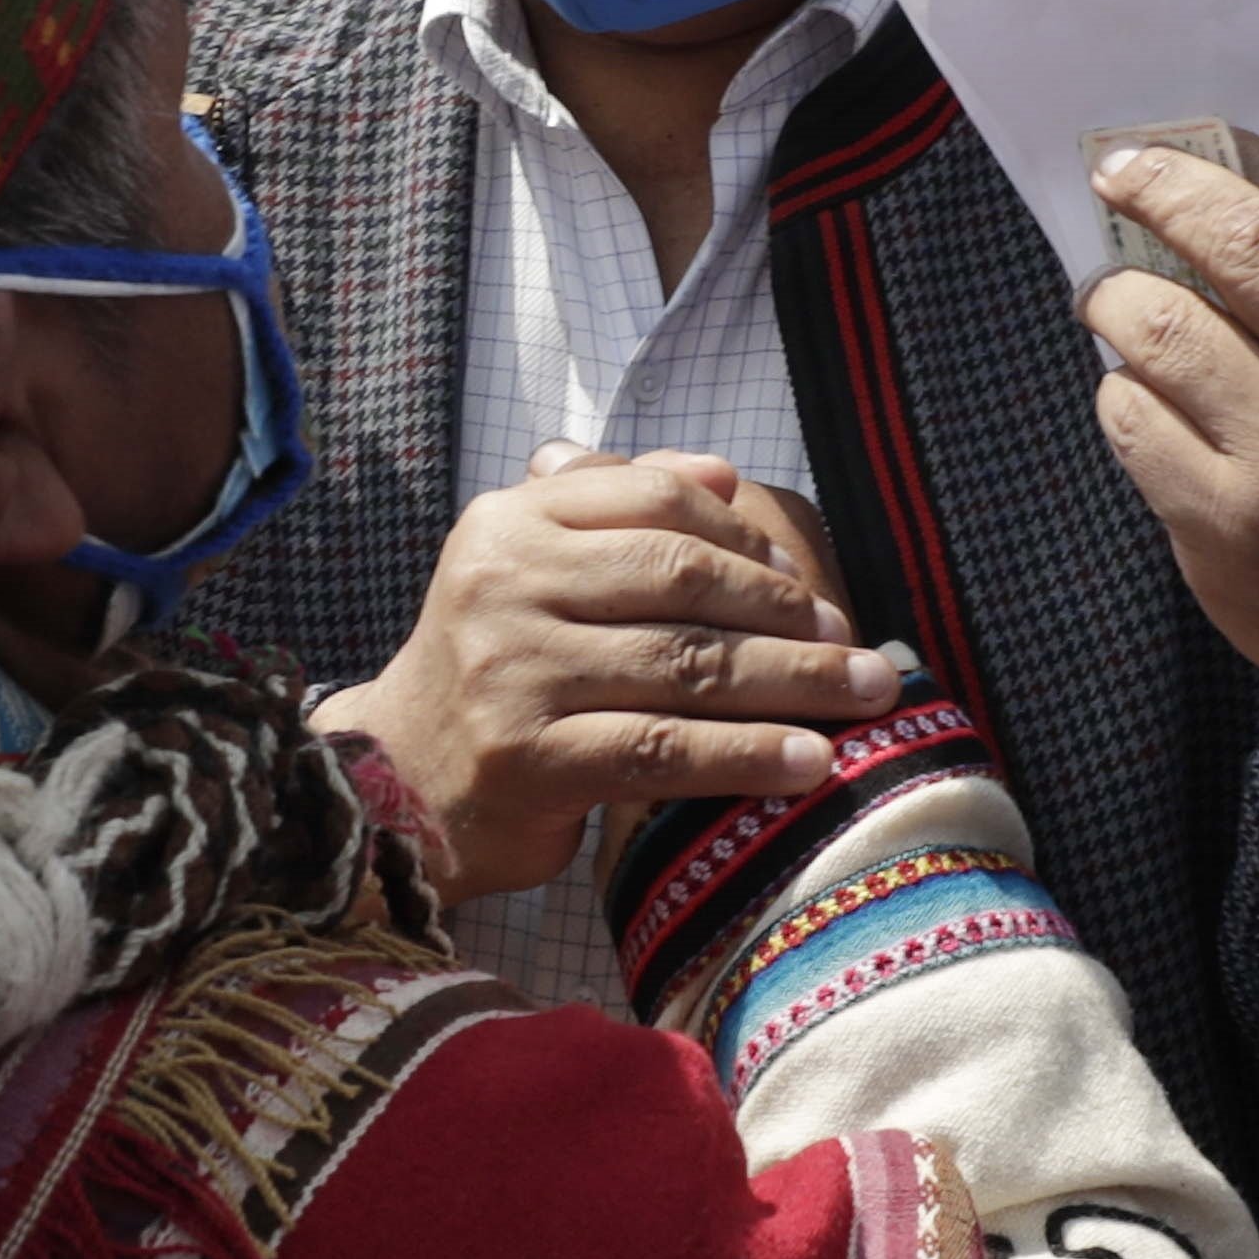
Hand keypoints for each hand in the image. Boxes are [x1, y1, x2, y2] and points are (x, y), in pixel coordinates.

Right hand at [310, 445, 902, 901]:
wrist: (391, 788)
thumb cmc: (491, 675)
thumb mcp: (530, 572)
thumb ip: (614, 511)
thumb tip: (721, 470)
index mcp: (508, 524)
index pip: (655, 502)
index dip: (746, 539)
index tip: (805, 583)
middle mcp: (503, 586)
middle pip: (682, 580)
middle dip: (788, 615)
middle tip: (859, 647)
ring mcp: (512, 672)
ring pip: (687, 666)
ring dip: (796, 684)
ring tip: (867, 697)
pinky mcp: (528, 759)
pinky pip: (664, 751)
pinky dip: (748, 755)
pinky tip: (809, 761)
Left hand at [1081, 128, 1258, 772]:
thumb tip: (1233, 180)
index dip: (1232, 161)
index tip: (1173, 147)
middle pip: (1240, 244)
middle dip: (1159, 191)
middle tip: (1118, 176)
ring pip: (1161, 327)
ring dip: (1117, 296)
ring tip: (1113, 296)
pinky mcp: (1226, 527)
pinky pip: (1129, 419)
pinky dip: (1121, 391)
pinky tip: (1143, 393)